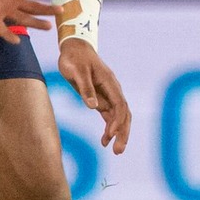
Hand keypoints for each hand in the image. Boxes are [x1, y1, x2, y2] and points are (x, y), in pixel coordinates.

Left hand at [60, 38, 129, 153]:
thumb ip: (85, 88)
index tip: (111, 133)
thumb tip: (93, 107)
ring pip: (119, 117)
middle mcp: (113, 90)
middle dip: (123, 132)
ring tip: (114, 150)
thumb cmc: (74, 58)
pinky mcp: (101, 99)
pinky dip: (110, 129)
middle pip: (124, 114)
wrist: (75, 49)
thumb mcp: (77, 71)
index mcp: (110, 83)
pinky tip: (105, 140)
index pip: (120, 105)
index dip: (118, 120)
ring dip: (119, 133)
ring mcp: (108, 95)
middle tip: (118, 151)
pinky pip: (110, 116)